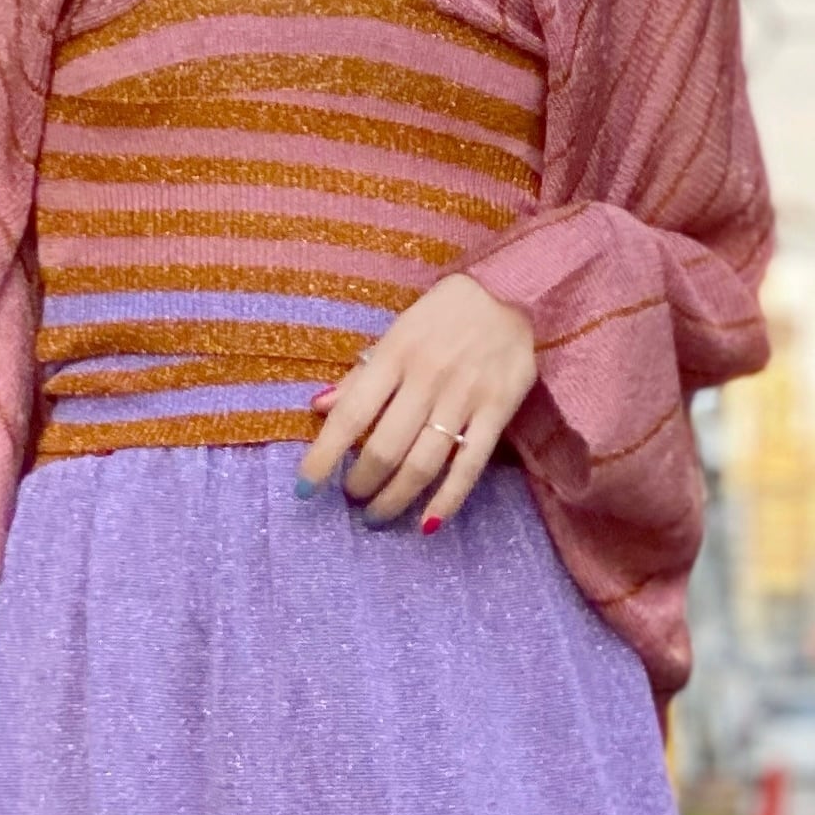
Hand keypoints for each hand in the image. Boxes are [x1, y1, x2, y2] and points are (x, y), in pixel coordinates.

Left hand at [299, 272, 534, 532]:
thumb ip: (361, 375)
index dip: (323, 456)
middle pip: (385, 448)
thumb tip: (318, 407)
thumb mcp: (396, 332)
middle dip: (362, 484)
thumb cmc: (442, 316)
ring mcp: (464, 397)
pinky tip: (427, 524)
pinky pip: (469, 467)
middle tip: (353, 498)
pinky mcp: (497, 412)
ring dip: (395, 499)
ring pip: (422, 464)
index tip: (305, 487)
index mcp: (395, 355)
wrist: (508, 290)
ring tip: (378, 514)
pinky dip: (447, 500)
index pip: (349, 415)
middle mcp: (426, 378)